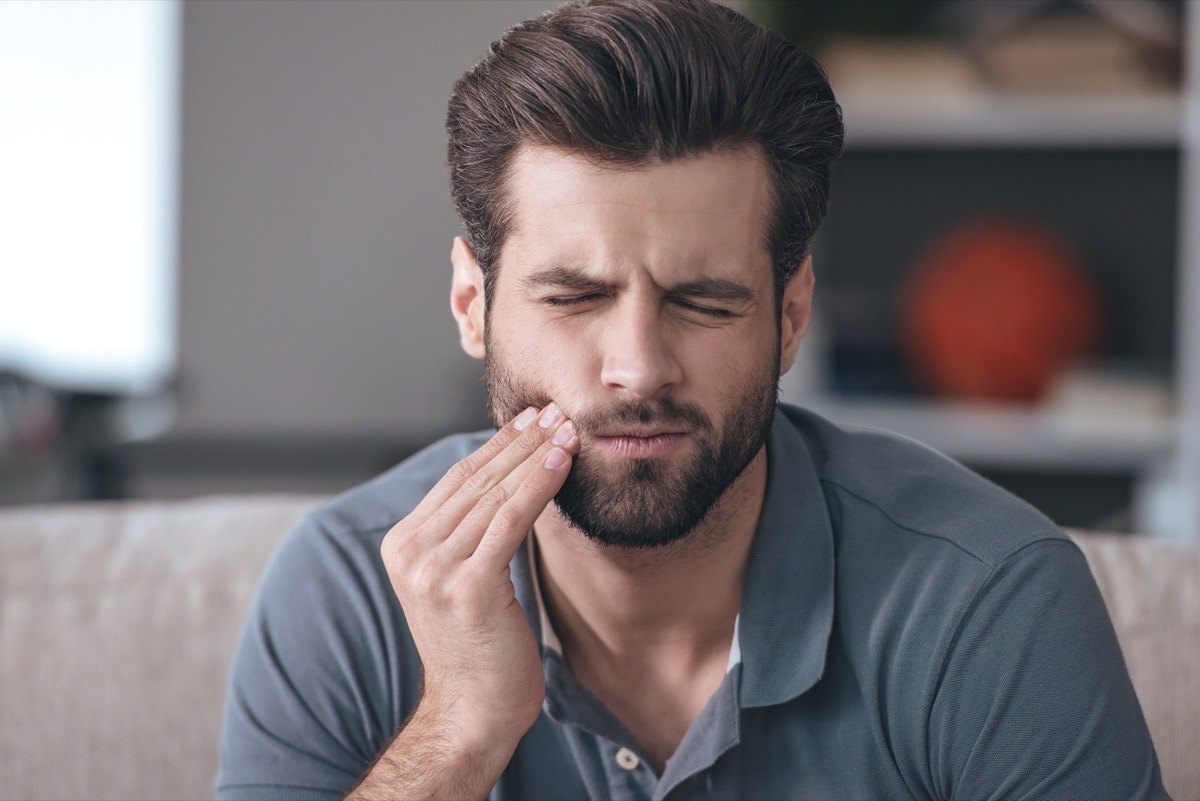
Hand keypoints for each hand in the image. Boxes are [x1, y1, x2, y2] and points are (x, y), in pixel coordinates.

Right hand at [379, 403, 577, 755]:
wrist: (472, 714)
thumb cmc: (479, 648)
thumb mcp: (462, 580)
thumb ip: (469, 534)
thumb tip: (508, 480)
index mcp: (402, 545)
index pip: (456, 480)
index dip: (497, 446)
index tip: (531, 419)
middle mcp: (410, 552)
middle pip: (475, 480)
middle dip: (520, 442)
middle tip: (556, 411)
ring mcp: (435, 570)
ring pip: (494, 495)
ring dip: (535, 456)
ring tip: (567, 429)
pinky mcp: (468, 586)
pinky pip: (510, 521)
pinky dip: (538, 486)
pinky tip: (561, 462)